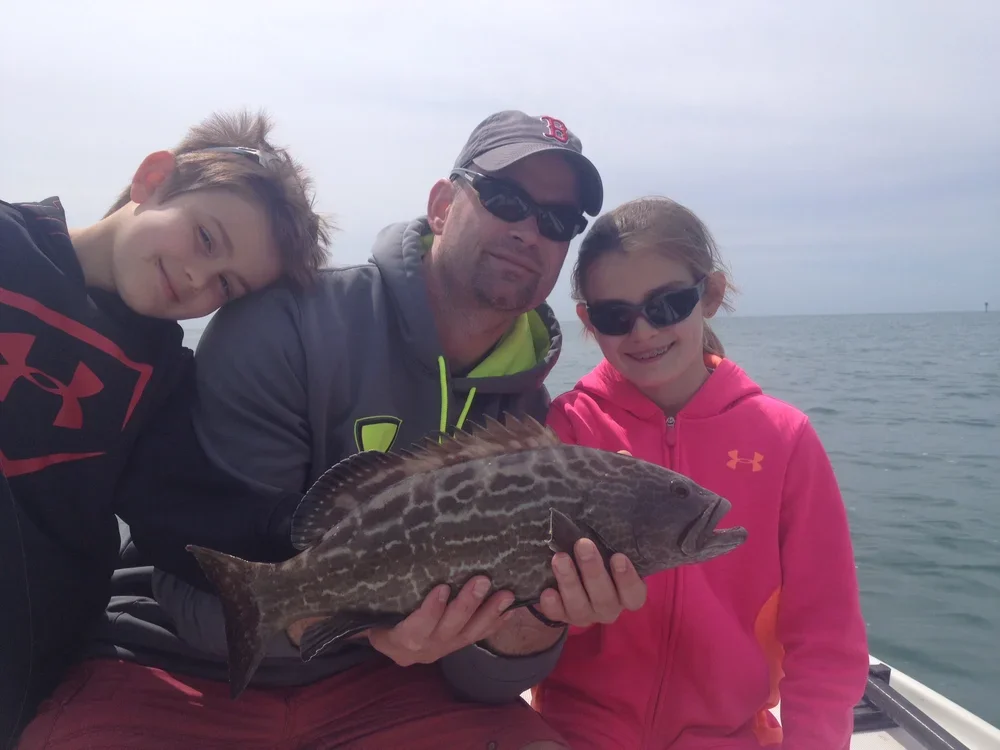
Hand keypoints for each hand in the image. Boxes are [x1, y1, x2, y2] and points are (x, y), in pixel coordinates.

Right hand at [367, 576, 514, 666]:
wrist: (384, 638)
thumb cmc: (374, 616)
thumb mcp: (370, 610)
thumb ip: (380, 596)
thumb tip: (386, 560)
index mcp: (398, 641)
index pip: (415, 629)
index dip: (430, 611)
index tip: (442, 587)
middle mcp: (423, 650)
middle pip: (448, 630)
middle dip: (467, 605)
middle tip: (482, 580)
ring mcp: (444, 649)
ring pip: (469, 634)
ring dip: (489, 613)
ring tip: (506, 594)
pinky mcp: (458, 646)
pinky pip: (479, 636)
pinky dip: (496, 622)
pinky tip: (510, 609)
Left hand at [534, 537, 646, 627]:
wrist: (572, 573)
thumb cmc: (598, 557)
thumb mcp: (607, 552)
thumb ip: (609, 544)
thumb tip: (608, 512)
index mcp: (626, 594)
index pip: (634, 594)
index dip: (628, 579)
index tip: (618, 557)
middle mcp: (608, 608)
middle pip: (605, 598)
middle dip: (593, 571)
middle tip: (583, 545)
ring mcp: (586, 615)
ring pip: (580, 606)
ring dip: (569, 581)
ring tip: (559, 558)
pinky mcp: (563, 616)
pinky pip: (557, 615)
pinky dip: (552, 605)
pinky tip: (547, 592)